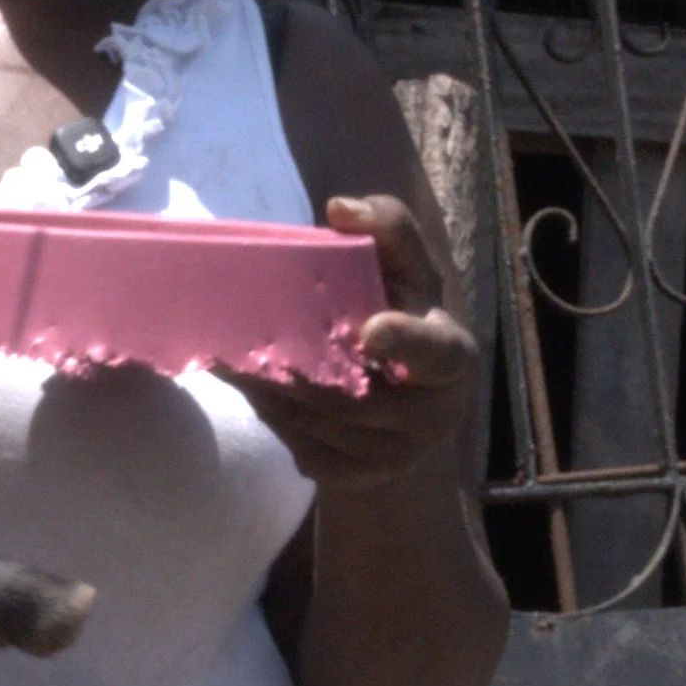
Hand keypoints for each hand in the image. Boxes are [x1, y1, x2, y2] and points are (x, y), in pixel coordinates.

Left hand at [235, 193, 482, 502]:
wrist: (404, 406)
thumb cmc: (402, 313)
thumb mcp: (407, 269)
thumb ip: (387, 229)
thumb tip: (340, 208)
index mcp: (450, 357)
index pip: (436, 355)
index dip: (405, 344)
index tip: (370, 330)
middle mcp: (432, 417)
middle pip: (353, 396)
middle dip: (300, 368)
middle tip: (248, 337)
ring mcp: (395, 455)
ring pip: (319, 423)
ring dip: (274, 391)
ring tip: (235, 357)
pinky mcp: (357, 478)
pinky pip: (303, 448)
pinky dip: (273, 416)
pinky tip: (255, 387)